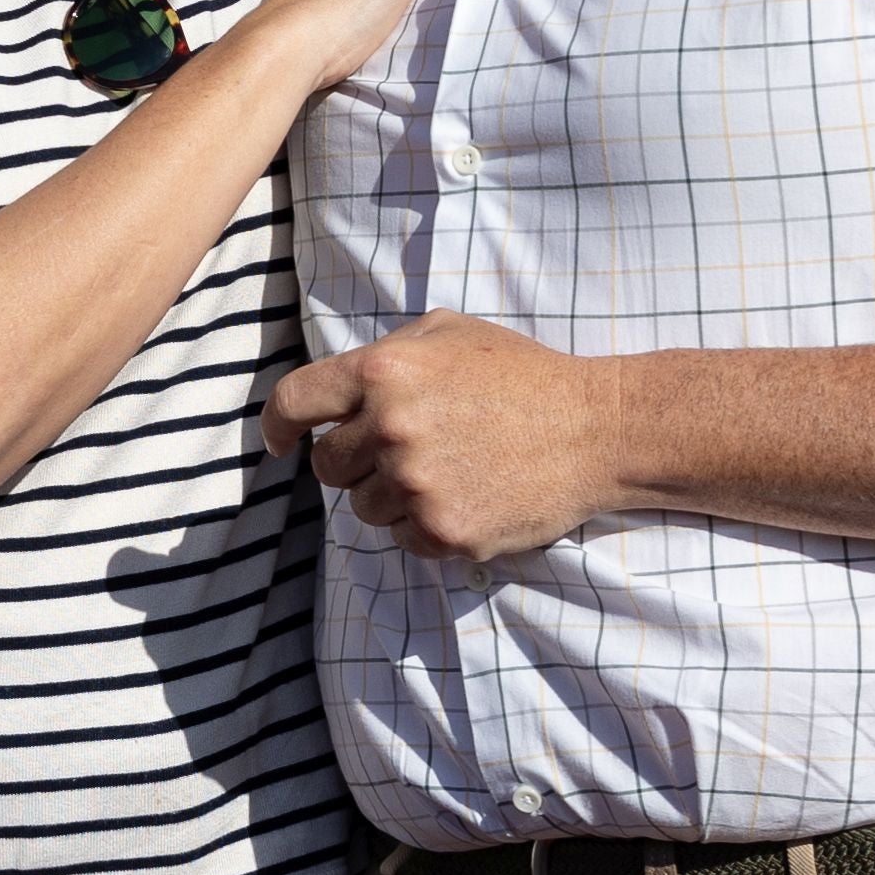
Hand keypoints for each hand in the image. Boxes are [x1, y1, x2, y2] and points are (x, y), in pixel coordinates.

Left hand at [262, 311, 619, 560]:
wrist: (595, 430)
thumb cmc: (521, 375)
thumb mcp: (449, 333)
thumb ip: (385, 354)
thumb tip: (333, 392)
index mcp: (384, 372)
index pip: (295, 403)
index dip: (278, 425)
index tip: (279, 442)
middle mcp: (390, 428)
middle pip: (327, 466)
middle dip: (353, 461)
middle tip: (401, 451)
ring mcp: (416, 484)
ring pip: (363, 508)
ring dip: (391, 495)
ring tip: (447, 471)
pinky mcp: (443, 532)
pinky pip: (402, 540)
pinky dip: (424, 526)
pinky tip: (467, 496)